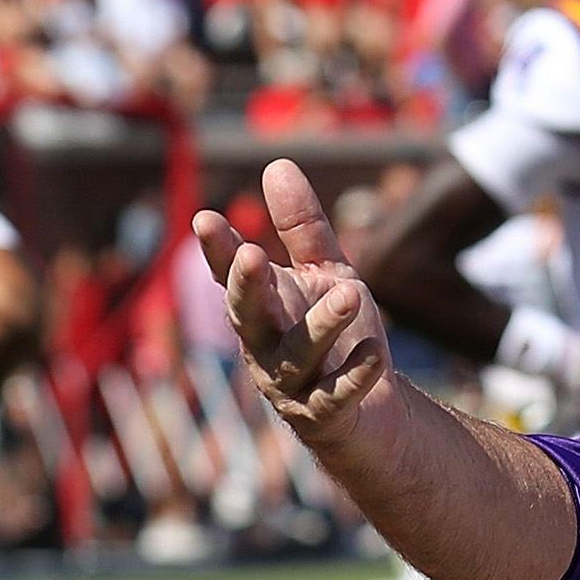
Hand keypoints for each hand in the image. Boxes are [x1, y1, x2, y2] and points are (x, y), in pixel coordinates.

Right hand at [194, 160, 395, 454]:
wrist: (373, 410)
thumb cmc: (339, 335)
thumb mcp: (326, 273)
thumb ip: (302, 227)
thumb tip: (277, 163)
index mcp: (263, 310)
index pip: (233, 278)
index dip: (218, 252)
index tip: (204, 218)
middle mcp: (267, 348)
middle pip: (247, 319)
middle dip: (246, 288)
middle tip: (251, 253)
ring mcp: (293, 386)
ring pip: (297, 356)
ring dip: (321, 325)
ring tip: (352, 293)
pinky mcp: (326, 416)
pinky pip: (336, 396)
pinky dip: (355, 375)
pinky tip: (375, 352)